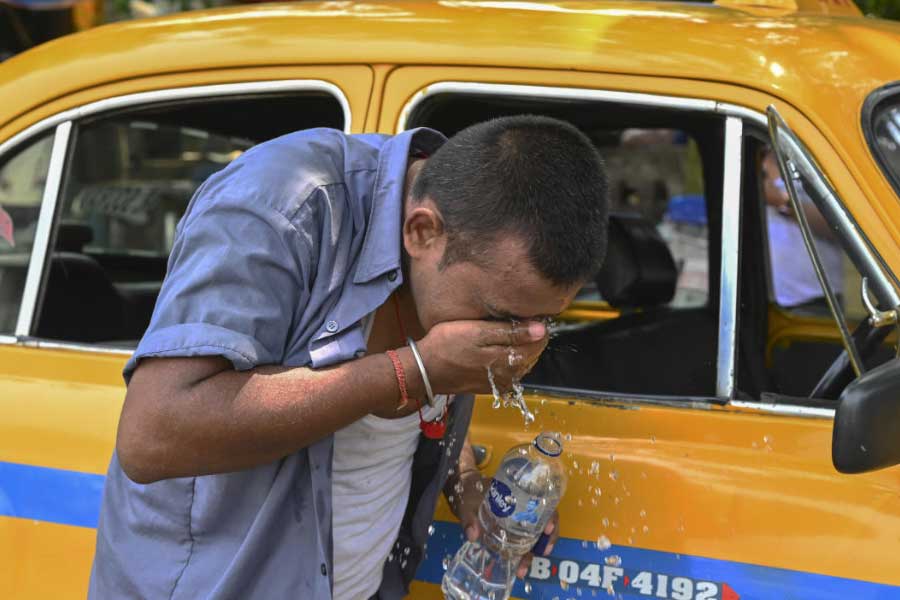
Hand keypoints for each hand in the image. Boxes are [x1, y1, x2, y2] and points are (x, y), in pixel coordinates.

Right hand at [415, 320, 547, 395]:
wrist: (425, 369)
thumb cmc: (446, 345)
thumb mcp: (477, 332)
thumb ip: (510, 332)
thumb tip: (541, 330)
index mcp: (509, 360)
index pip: (539, 342)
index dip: (537, 326)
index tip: (529, 314)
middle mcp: (509, 376)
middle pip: (533, 353)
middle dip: (530, 337)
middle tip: (517, 321)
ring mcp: (500, 383)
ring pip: (522, 363)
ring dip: (520, 348)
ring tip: (506, 332)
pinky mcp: (490, 387)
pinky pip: (510, 372)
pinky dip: (509, 359)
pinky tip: (497, 349)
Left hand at [449, 471, 559, 579]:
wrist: (462, 490)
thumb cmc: (468, 491)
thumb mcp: (467, 502)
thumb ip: (468, 518)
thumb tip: (473, 536)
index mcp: (518, 492)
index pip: (543, 501)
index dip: (550, 515)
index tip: (547, 529)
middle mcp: (523, 504)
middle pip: (545, 519)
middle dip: (547, 538)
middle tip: (542, 553)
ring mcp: (518, 516)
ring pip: (537, 532)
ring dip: (535, 550)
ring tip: (524, 567)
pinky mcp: (512, 527)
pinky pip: (526, 539)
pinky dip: (526, 551)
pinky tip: (520, 564)